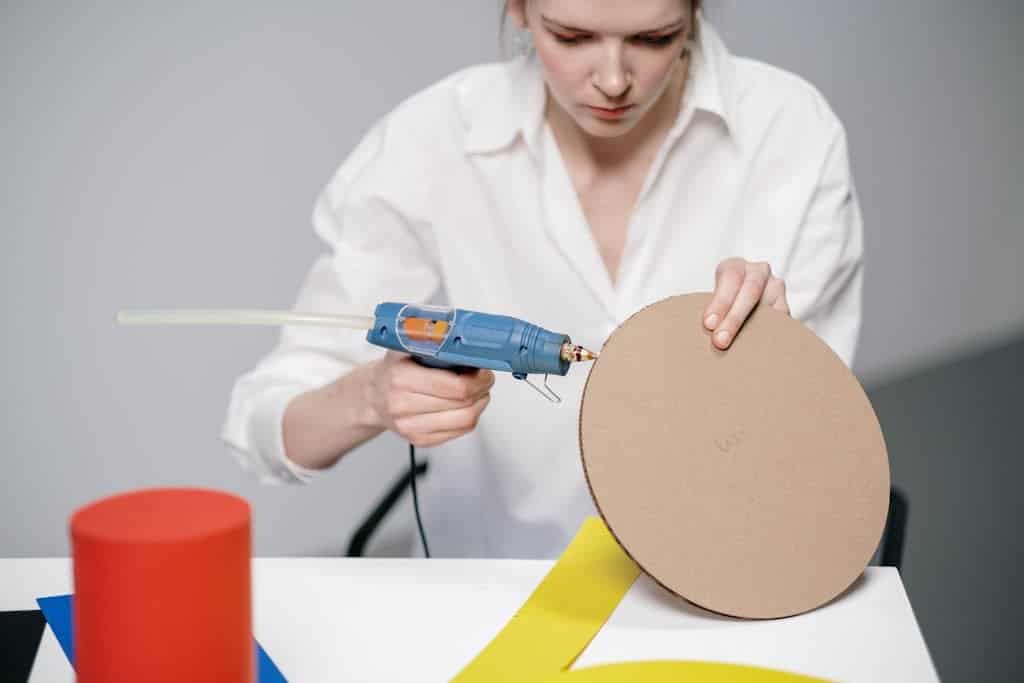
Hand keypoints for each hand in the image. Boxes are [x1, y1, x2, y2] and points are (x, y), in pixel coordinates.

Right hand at [365, 351, 494, 447]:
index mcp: (401, 377)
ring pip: (466, 421)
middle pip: (464, 404)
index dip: (478, 380)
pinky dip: (469, 417)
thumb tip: (466, 343)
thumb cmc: (394, 369)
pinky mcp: (420, 440)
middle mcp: (402, 405)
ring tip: (477, 392)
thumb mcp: (408, 345)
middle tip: (483, 379)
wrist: (374, 395)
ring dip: (479, 404)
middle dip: (482, 389)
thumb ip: (434, 340)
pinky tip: (464, 405)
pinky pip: (459, 432)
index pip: (456, 387)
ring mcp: (410, 426)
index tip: (484, 371)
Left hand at [703, 258, 790, 349]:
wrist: (741, 298)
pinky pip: (781, 321)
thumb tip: (700, 332)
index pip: (730, 278)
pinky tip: (758, 350)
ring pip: (768, 308)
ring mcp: (775, 288)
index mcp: (735, 267)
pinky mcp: (786, 306)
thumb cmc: (720, 301)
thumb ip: (706, 310)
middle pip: (750, 292)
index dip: (720, 302)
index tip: (709, 324)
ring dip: (754, 330)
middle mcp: (758, 272)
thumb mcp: (708, 296)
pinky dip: (769, 336)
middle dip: (734, 319)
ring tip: (739, 350)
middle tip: (720, 341)